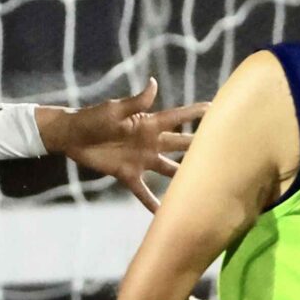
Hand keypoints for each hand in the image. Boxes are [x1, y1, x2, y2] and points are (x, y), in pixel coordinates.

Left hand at [37, 78, 205, 212]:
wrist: (71, 136)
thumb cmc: (92, 118)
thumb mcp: (114, 109)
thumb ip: (136, 101)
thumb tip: (154, 83)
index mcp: (149, 123)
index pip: (179, 118)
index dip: (197, 113)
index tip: (220, 109)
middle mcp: (151, 142)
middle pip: (182, 146)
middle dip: (202, 149)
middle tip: (227, 155)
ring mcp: (142, 160)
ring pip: (169, 170)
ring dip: (185, 179)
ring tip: (206, 190)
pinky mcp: (128, 174)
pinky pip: (144, 192)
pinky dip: (154, 204)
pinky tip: (167, 216)